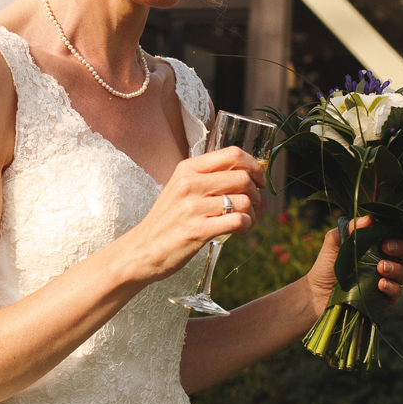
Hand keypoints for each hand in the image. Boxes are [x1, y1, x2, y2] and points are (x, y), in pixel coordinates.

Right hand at [117, 147, 265, 284]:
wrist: (142, 250)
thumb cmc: (167, 220)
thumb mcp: (181, 189)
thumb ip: (208, 178)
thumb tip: (250, 175)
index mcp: (187, 169)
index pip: (232, 154)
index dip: (255, 165)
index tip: (260, 179)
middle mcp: (190, 184)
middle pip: (243, 177)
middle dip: (256, 193)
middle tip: (253, 205)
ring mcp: (193, 207)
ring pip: (244, 201)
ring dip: (253, 213)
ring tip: (244, 221)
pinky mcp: (198, 230)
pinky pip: (238, 221)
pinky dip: (247, 226)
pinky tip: (239, 231)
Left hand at [303, 216, 402, 309]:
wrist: (316, 293)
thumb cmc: (327, 264)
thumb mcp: (335, 241)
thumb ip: (351, 228)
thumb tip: (370, 218)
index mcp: (379, 244)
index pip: (401, 234)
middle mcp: (387, 261)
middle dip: (402, 246)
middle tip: (386, 246)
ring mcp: (386, 281)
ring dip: (396, 268)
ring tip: (380, 267)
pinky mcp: (383, 299)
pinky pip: (396, 293)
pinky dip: (391, 287)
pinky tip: (380, 284)